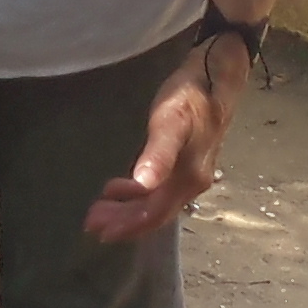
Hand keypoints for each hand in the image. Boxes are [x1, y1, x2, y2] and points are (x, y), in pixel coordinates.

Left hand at [84, 44, 248, 243]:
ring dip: (128, 208)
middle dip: (123, 221)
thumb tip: (142, 185)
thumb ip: (157, 154)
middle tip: (90, 222)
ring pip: (157, 201)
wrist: (217, 75)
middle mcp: (192, 182)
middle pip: (155, 213)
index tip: (98, 232)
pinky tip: (122, 185)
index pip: (154, 215)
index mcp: (187, 179)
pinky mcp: (187, 159)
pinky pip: (161, 188)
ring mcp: (191, 172)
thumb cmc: (190, 97)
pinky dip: (138, 192)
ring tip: (101, 207)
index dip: (127, 226)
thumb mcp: (170, 122)